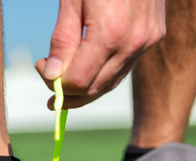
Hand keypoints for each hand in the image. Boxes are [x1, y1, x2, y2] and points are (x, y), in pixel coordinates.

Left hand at [35, 0, 165, 109]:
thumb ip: (62, 39)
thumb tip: (52, 75)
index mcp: (109, 34)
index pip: (78, 81)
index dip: (55, 82)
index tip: (41, 65)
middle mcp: (132, 43)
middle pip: (95, 88)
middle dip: (68, 92)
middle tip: (48, 83)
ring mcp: (147, 41)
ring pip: (111, 82)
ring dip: (86, 87)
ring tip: (64, 83)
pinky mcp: (154, 36)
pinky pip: (125, 66)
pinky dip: (104, 73)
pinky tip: (88, 68)